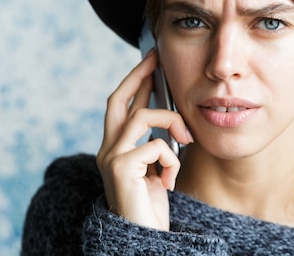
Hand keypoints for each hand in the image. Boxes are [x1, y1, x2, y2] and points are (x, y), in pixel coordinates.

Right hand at [96, 50, 193, 230]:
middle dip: (138, 75)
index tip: (150, 61)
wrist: (144, 239)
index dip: (134, 81)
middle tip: (155, 57)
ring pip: (142, 118)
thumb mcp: (154, 169)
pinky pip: (156, 145)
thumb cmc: (150, 208)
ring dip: (171, 123)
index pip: (120, 106)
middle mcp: (107, 150)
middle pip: (118, 100)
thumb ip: (155, 144)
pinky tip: (171, 181)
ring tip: (186, 140)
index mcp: (115, 148)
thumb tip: (168, 116)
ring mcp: (111, 158)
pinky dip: (172, 159)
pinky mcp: (121, 168)